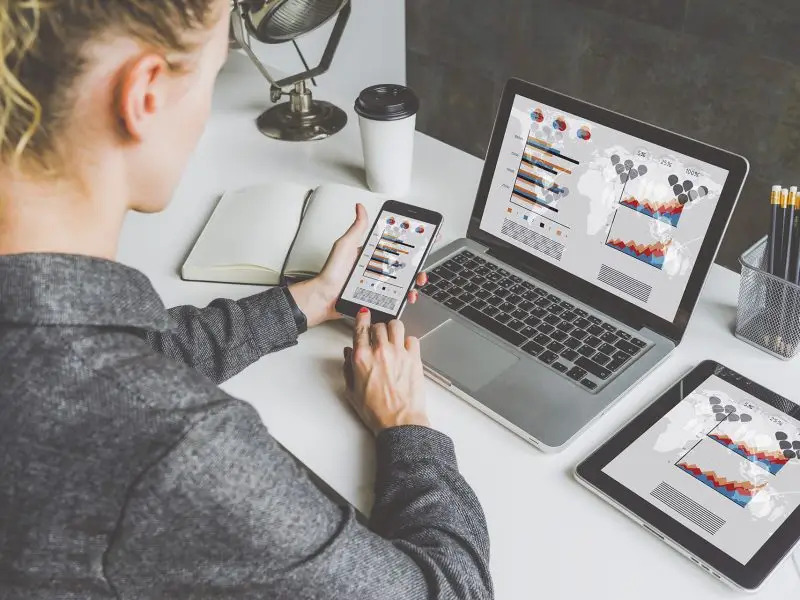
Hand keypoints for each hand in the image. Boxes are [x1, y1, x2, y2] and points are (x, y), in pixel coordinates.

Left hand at [289, 203, 427, 327]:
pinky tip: (407, 295)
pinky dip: (405, 296)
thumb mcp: (345, 245)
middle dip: (418, 263)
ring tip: (417, 281)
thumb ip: (357, 228)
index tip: (425, 236)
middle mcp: (376, 268)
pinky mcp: (379, 297)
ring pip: (404, 281)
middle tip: (421, 262)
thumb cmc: (331, 273)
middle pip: (404, 264)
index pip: (395, 244)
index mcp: (371, 253)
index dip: (412, 241)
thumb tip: (360, 208)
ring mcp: (378, 283)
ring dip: (415, 281)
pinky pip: (396, 297)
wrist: (324, 298)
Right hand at [342, 308, 429, 434]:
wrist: (399, 422)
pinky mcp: (414, 358)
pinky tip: (405, 350)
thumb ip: (347, 368)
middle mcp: (380, 351)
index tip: (363, 314)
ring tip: (393, 337)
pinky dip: (408, 342)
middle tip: (378, 336)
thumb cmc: (376, 411)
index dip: (362, 317)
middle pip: (379, 325)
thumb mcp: (352, 392)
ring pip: (396, 325)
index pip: (361, 328)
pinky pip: (412, 339)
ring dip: (393, 329)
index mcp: (362, 358)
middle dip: (377, 328)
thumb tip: (348, 354)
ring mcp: (398, 353)